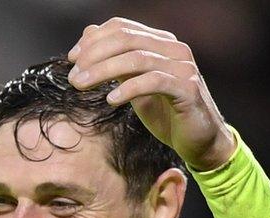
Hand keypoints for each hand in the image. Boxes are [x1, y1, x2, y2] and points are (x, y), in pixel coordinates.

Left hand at [67, 17, 235, 170]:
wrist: (197, 139)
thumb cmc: (164, 110)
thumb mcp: (132, 83)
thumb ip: (114, 60)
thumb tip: (88, 34)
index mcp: (161, 43)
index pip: (123, 28)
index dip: (94, 40)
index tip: (72, 59)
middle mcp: (175, 49)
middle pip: (127, 40)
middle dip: (94, 55)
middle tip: (73, 76)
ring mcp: (184, 68)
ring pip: (138, 58)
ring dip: (103, 71)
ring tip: (80, 86)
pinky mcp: (188, 89)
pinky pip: (155, 81)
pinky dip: (129, 88)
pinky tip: (111, 100)